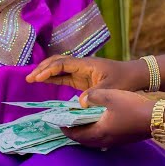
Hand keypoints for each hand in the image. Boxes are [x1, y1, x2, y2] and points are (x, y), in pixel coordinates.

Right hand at [25, 54, 146, 91]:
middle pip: (57, 63)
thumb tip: (79, 102)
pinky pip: (64, 75)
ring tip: (32, 79)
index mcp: (86, 64)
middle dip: (42, 69)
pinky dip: (53, 77)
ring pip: (59, 68)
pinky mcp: (83, 78)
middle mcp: (81, 65)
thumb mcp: (111, 88)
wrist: (136, 74)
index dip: (48, 71)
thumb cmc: (125, 79)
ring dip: (45, 72)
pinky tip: (44, 81)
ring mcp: (81, 71)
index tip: (37, 78)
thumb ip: (95, 94)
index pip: (62, 65)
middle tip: (28, 79)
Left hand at [61, 88, 154, 147]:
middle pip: (84, 140)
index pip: (76, 134)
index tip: (58, 124)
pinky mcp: (122, 140)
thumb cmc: (132, 106)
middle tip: (67, 124)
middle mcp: (105, 141)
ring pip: (94, 141)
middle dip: (74, 133)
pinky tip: (98, 124)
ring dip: (85, 134)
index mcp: (99, 132)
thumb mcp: (109, 95)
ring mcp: (115, 142)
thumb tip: (82, 100)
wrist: (157, 117)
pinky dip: (95, 133)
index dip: (65, 129)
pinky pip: (103, 139)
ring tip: (80, 124)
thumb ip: (92, 97)